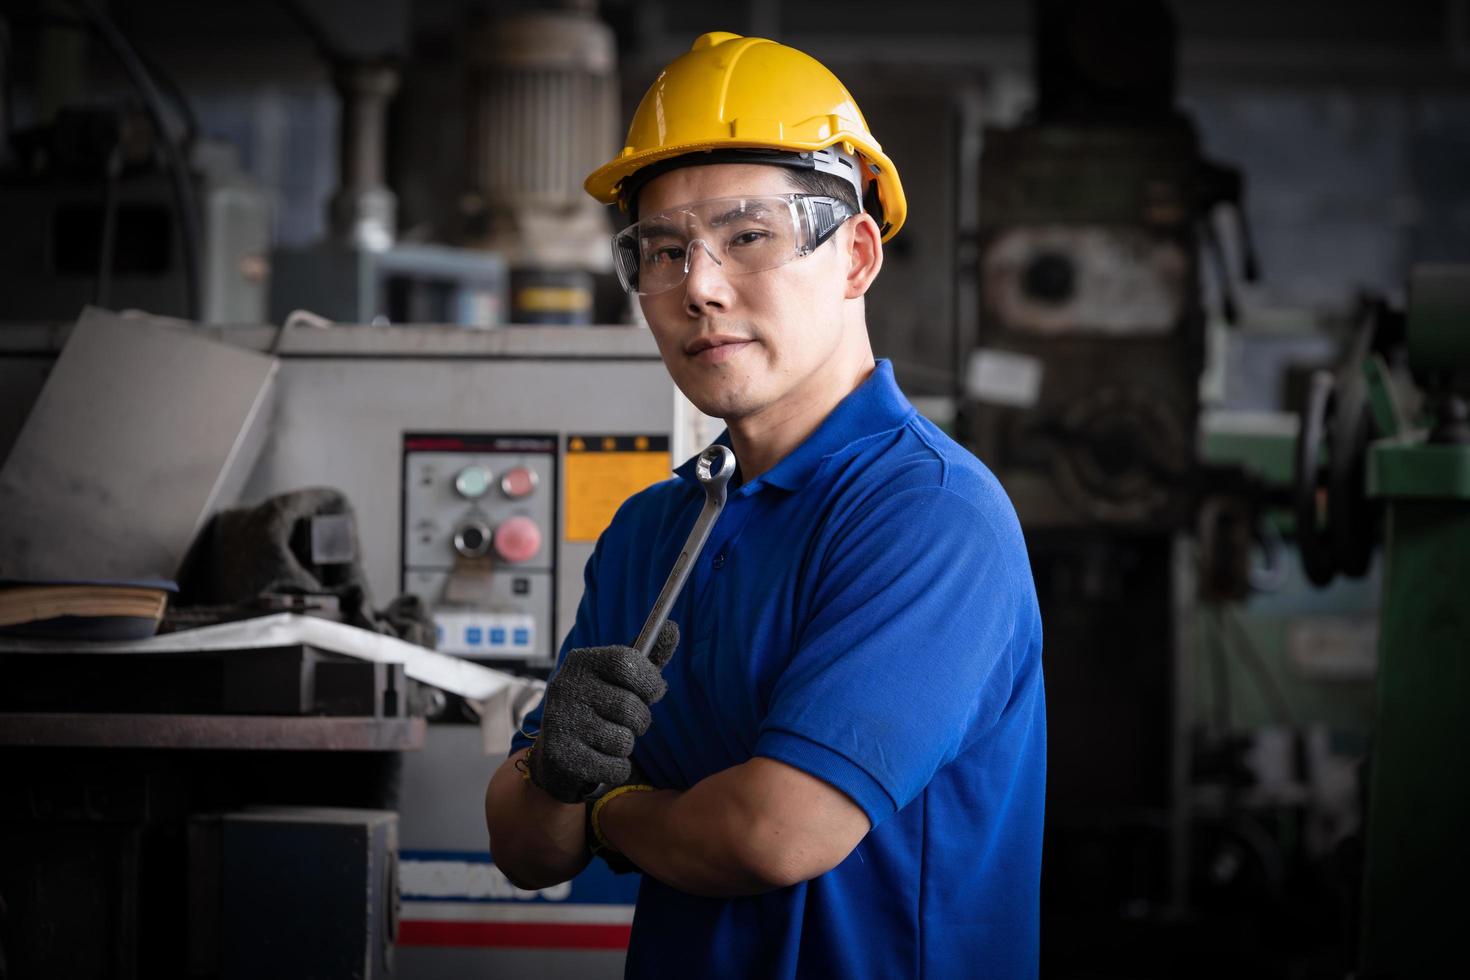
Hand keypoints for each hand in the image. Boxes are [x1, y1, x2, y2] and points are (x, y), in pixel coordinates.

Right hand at [527, 621, 678, 803]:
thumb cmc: (598, 707)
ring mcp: (560, 721)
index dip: (650, 681)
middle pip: (630, 707)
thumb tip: (673, 629)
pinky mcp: (561, 755)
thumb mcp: (619, 679)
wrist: (557, 752)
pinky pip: (614, 767)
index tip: (655, 692)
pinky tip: (602, 759)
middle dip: (640, 720)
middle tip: (629, 722)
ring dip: (626, 746)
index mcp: (581, 661)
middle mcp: (566, 686)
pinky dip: (617, 769)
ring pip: (623, 740)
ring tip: (609, 739)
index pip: (627, 662)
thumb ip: (647, 658)